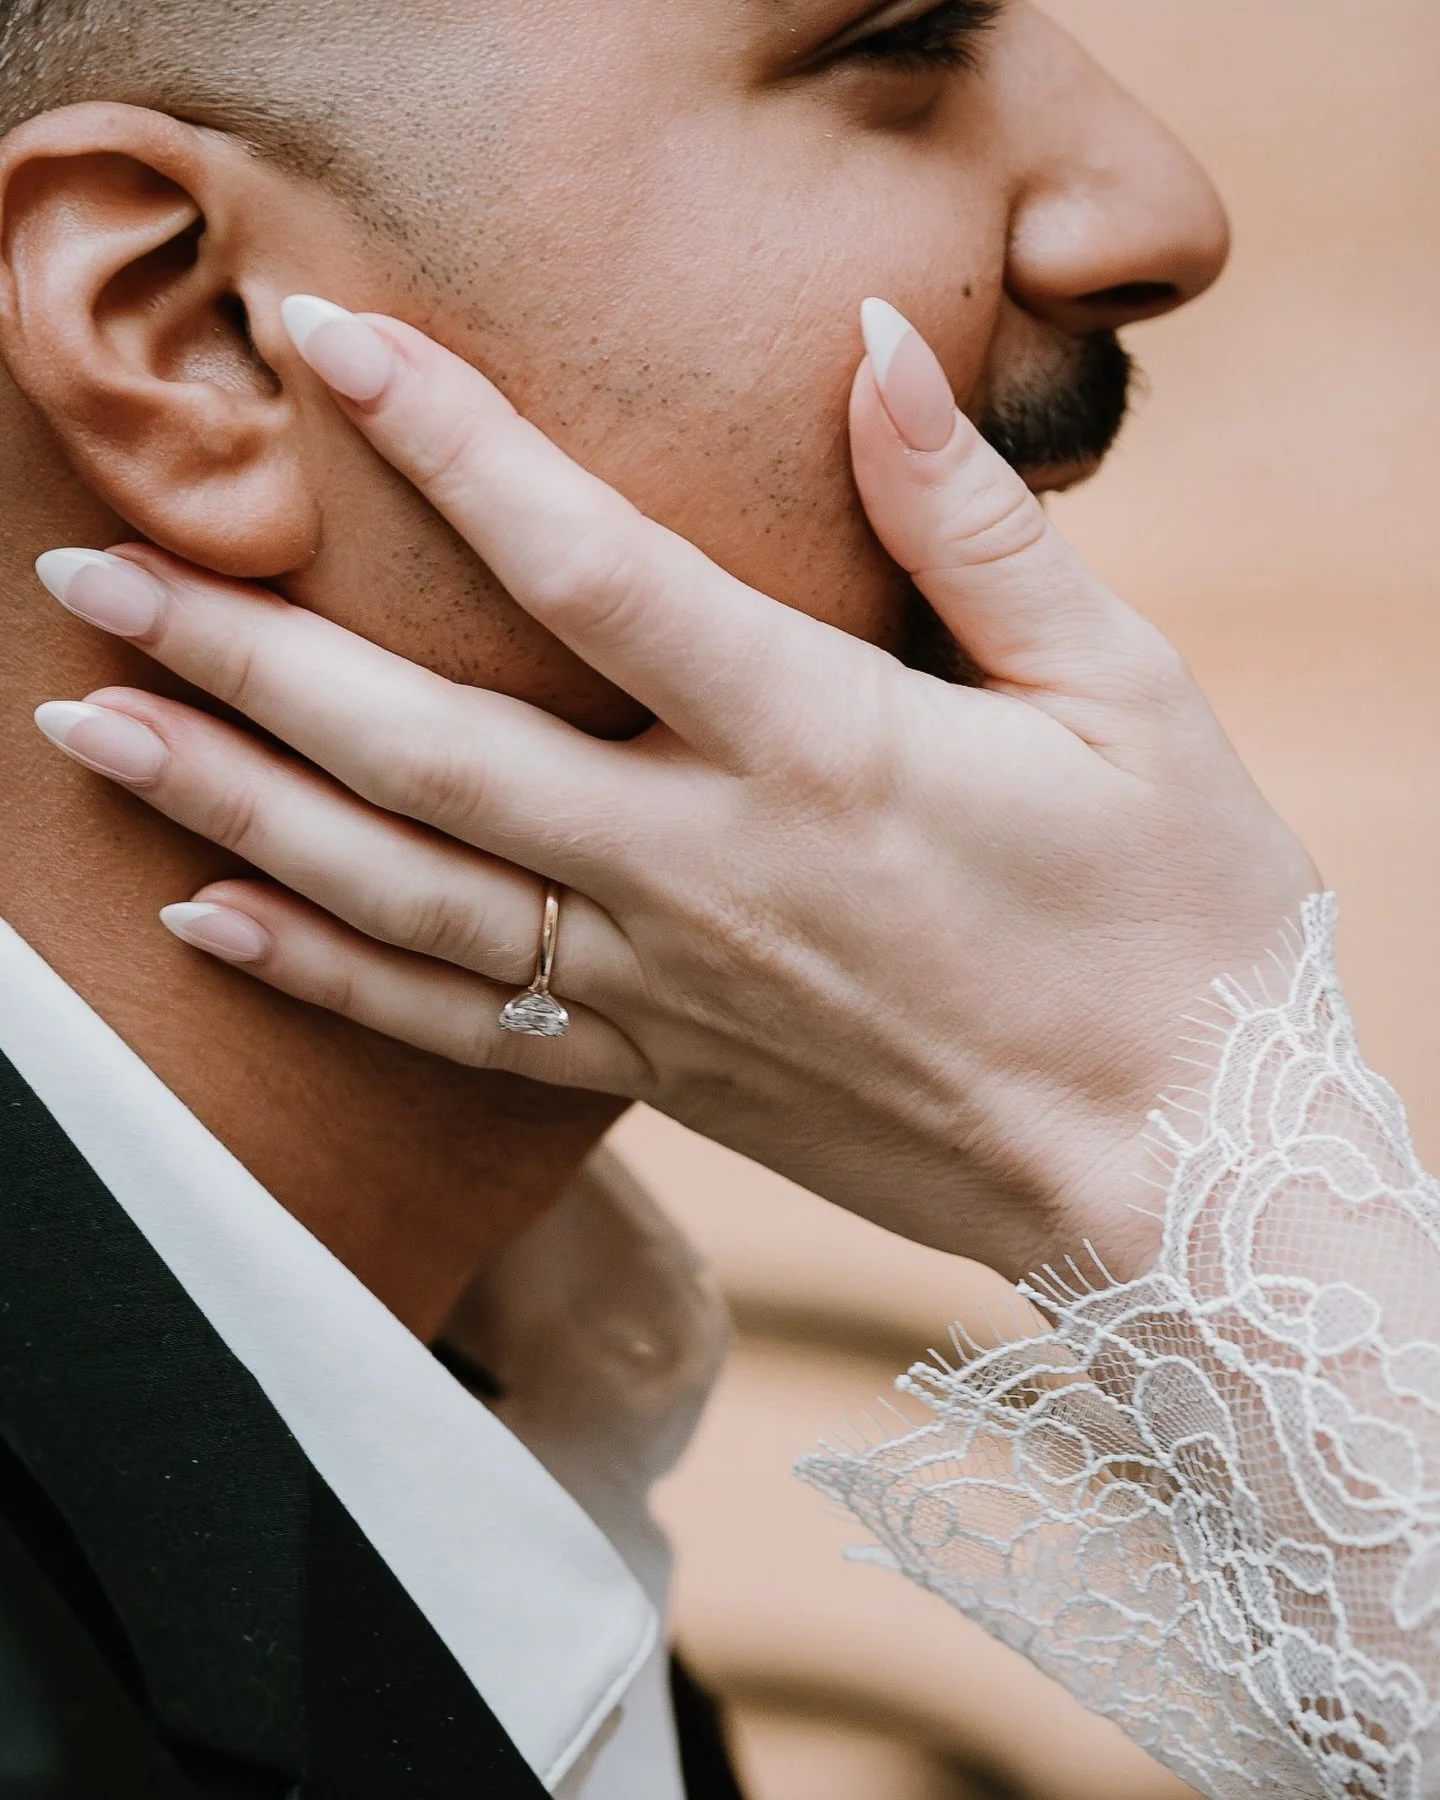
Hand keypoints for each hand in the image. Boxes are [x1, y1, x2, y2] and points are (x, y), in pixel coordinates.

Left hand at [33, 297, 1316, 1280]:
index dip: (448, 441)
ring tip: (91, 730)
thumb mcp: (1126, 693)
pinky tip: (210, 916)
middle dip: (242, 654)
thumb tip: (873, 349)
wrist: (1177, 1172)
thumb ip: (971, 522)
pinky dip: (320, 972)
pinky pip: (452, 1025)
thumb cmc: (1177, 924)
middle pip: (422, 749)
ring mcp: (663, 987)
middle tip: (93, 580)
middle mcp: (705, 870)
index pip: (590, 566)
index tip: (327, 345)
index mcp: (822, 750)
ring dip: (230, 804)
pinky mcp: (658, 1071)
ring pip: (400, 890)